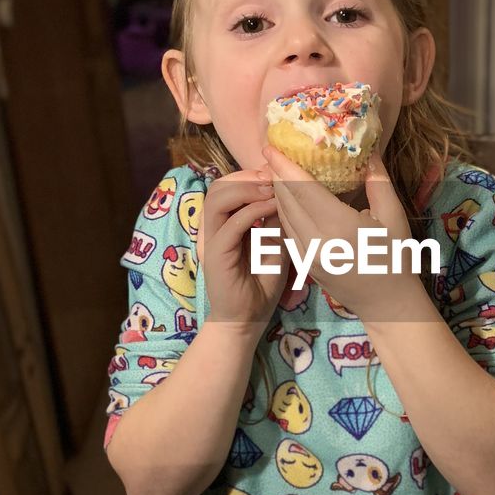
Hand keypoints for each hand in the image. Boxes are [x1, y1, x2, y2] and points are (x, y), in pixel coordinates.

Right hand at [198, 169, 290, 331]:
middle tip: (272, 178)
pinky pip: (229, 224)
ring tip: (271, 190)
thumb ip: (275, 220)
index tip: (274, 174)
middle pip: (217, 187)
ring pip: (216, 199)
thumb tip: (283, 192)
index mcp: (223, 224)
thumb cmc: (262, 284)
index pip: (226, 188)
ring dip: (246, 189)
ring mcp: (211, 241)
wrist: (248, 319)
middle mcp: (213, 229)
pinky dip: (251, 211)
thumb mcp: (275, 244)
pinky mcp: (215, 255)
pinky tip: (271, 208)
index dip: (248, 175)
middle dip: (245, 176)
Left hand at [263, 146, 424, 320]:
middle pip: (286, 200)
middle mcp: (317, 241)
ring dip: (277, 192)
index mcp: (340, 226)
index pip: (302, 189)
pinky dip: (283, 212)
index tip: (271, 146)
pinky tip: (285, 199)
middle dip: (275, 174)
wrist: (386, 304)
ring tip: (275, 171)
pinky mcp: (303, 265)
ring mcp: (306, 255)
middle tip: (271, 152)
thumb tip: (367, 151)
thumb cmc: (396, 258)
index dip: (284, 166)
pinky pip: (287, 231)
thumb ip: (378, 181)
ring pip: (283, 216)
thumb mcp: (393, 216)